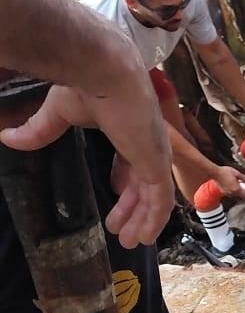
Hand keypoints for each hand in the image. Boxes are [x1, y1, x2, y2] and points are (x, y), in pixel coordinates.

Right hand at [0, 76, 173, 248]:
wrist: (105, 71)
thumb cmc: (87, 84)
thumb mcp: (59, 113)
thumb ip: (39, 130)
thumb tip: (7, 137)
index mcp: (130, 128)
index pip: (131, 160)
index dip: (123, 179)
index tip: (114, 192)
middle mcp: (148, 143)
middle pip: (142, 182)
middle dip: (132, 206)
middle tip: (119, 227)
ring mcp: (156, 154)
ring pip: (154, 197)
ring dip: (142, 220)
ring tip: (131, 241)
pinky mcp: (158, 164)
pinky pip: (161, 201)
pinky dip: (155, 220)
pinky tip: (145, 237)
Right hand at [210, 164, 244, 199]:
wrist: (214, 172)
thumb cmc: (224, 172)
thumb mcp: (237, 173)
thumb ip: (244, 178)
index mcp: (236, 189)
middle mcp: (231, 193)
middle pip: (239, 195)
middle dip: (241, 189)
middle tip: (240, 182)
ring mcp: (226, 193)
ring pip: (234, 194)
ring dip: (235, 189)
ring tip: (233, 182)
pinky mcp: (222, 192)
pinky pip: (229, 192)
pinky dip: (230, 189)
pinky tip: (229, 183)